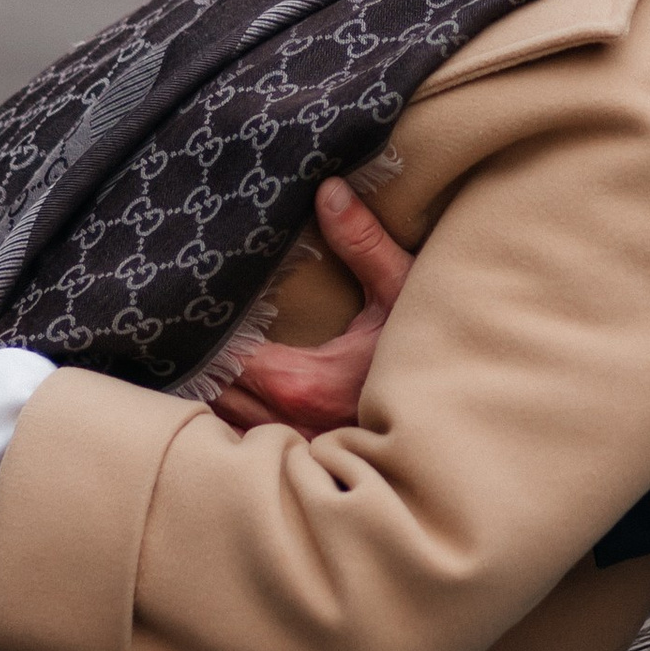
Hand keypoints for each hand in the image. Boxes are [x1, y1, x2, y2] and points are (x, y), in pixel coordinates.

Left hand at [213, 178, 413, 439]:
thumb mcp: (403, 292)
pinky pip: (246, 444)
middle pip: (213, 393)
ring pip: (224, 424)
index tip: (197, 303)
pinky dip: (230, 420)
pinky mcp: (302, 462)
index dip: (207, 330)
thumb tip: (329, 189)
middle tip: (189, 320)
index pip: (226, 358)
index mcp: (302, 383)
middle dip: (199, 358)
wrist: (460, 418)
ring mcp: (293, 449)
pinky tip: (230, 393)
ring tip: (200, 351)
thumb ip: (364, 243)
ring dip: (210, 390)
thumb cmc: (433, 354)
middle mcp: (287, 423)